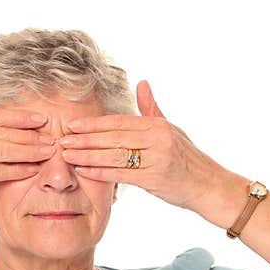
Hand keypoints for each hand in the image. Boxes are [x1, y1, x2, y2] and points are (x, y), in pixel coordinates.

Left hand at [58, 80, 225, 212]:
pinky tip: (84, 171)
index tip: (72, 125)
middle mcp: (158, 138)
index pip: (119, 122)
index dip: (94, 124)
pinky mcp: (155, 179)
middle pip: (113, 137)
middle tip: (61, 140)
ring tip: (67, 156)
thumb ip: (152, 109)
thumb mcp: (172, 129)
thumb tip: (142, 83)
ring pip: (114, 155)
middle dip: (85, 139)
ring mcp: (157, 158)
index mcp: (157, 125)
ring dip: (87, 155)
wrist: (208, 186)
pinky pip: (122, 174)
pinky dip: (101, 172)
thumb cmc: (187, 159)